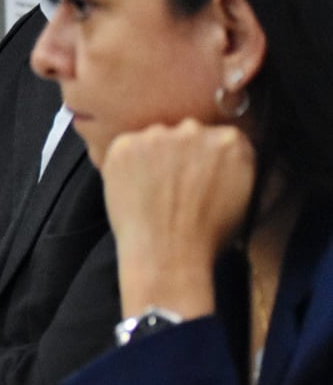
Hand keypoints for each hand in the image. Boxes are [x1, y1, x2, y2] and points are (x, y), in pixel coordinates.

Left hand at [100, 119, 254, 318]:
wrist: (168, 255)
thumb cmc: (210, 236)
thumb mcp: (251, 201)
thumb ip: (253, 168)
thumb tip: (258, 156)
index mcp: (231, 141)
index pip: (217, 138)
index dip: (205, 160)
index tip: (198, 177)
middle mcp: (195, 130)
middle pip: (185, 135)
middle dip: (180, 156)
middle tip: (174, 187)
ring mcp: (157, 135)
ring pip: (155, 139)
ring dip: (153, 158)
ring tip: (153, 192)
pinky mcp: (126, 144)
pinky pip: (126, 147)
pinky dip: (127, 164)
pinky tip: (135, 190)